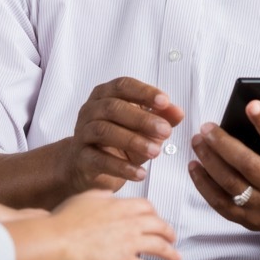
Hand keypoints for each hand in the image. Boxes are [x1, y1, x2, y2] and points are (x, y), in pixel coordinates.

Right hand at [50, 191, 180, 259]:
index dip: (154, 213)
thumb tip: (108, 195)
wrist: (57, 240)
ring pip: (159, 246)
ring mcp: (130, 243)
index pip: (147, 207)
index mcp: (121, 206)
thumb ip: (102, 195)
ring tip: (176, 257)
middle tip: (171, 237)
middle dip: (168, 231)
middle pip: (158, 225)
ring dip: (170, 252)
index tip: (155, 217)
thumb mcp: (86, 197)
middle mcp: (130, 223)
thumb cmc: (65, 221)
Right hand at [65, 78, 184, 193]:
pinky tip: (141, 174)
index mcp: (105, 95)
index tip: (165, 102)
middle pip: (113, 107)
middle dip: (142, 119)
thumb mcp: (143, 127)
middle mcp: (90, 110)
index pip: (123, 86)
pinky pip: (99, 160)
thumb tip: (178, 113)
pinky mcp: (81, 158)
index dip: (144, 92)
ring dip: (133, 141)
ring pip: (104, 131)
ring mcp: (82, 133)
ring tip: (156, 152)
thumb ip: (161, 117)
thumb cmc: (118, 139)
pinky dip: (121, 167)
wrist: (86, 166)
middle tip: (166, 131)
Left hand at [188, 103, 259, 250]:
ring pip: (230, 183)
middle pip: (249, 164)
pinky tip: (195, 166)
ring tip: (198, 142)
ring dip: (210, 161)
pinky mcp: (246, 218)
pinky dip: (203, 184)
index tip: (251, 105)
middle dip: (224, 144)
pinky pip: (219, 202)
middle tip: (207, 128)